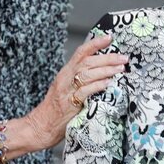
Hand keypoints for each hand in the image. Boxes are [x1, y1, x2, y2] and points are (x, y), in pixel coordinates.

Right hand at [25, 34, 127, 149]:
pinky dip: (97, 86)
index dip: (95, 43)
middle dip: (107, 58)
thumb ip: (80, 78)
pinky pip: (84, 92)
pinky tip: (108, 83)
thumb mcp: (66, 87)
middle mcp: (65, 78)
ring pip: (86, 74)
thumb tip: (104, 70)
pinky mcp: (69, 104)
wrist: (41, 125)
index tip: (109, 38)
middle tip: (123, 58)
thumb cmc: (56, 108)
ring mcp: (67, 91)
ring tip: (120, 69)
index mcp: (65, 72)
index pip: (80, 52)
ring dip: (105, 70)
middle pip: (87, 62)